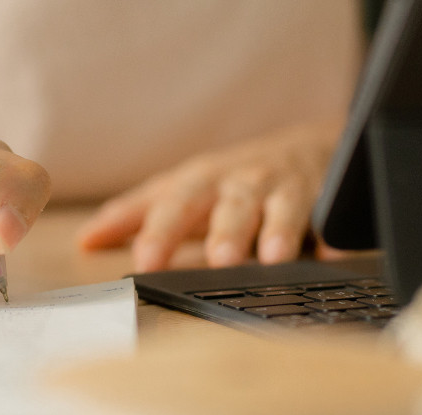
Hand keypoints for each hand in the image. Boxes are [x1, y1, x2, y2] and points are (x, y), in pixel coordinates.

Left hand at [77, 119, 344, 271]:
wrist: (308, 148)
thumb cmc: (231, 180)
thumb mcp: (182, 190)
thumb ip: (134, 216)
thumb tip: (86, 239)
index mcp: (201, 182)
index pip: (174, 204)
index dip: (160, 231)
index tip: (145, 260)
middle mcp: (242, 183)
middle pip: (229, 204)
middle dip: (223, 229)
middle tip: (219, 259)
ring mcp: (285, 189)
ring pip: (281, 207)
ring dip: (277, 231)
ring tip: (273, 257)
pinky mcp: (325, 199)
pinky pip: (331, 217)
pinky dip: (334, 234)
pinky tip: (335, 253)